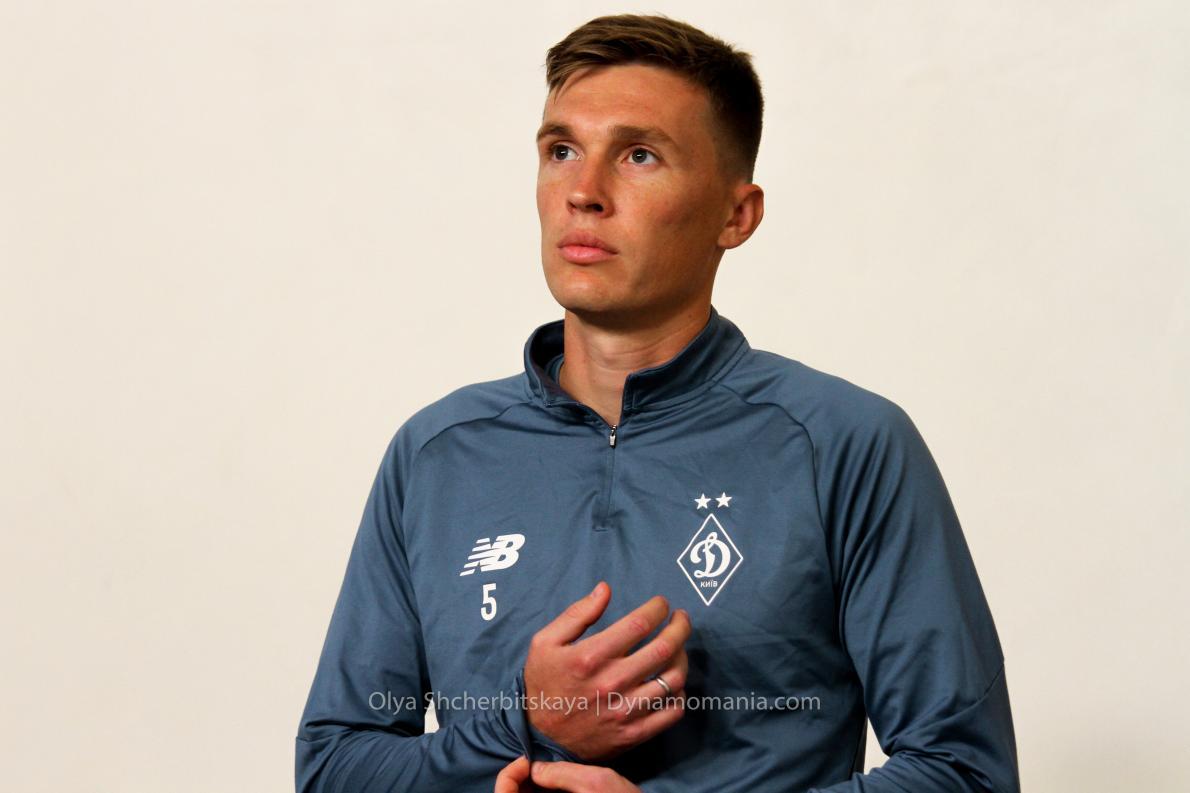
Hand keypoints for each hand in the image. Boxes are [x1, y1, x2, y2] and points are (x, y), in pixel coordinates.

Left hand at [494, 757, 641, 792]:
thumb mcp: (595, 783)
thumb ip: (561, 773)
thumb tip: (536, 767)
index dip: (510, 776)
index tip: (529, 761)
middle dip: (520, 779)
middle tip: (536, 762)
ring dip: (531, 785)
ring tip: (546, 769)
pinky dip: (545, 792)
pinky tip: (557, 781)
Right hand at [523, 581, 689, 760]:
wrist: (540, 738)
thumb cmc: (544, 684)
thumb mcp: (545, 642)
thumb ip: (577, 614)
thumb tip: (605, 589)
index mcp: (591, 656)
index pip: (639, 624)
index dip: (657, 608)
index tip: (661, 604)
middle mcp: (613, 682)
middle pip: (664, 648)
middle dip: (680, 626)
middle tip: (681, 618)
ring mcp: (626, 710)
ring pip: (674, 679)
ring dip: (682, 657)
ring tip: (678, 647)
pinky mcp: (634, 733)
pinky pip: (672, 712)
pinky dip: (680, 693)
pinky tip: (673, 682)